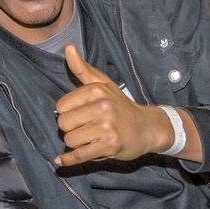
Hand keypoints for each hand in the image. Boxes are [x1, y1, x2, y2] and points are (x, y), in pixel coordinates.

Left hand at [54, 45, 166, 165]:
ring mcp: (107, 127)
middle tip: (86, 128)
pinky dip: (69, 160)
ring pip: (70, 140)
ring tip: (90, 138)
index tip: (81, 114)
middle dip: (71, 129)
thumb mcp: (103, 84)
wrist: (148, 128)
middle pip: (63, 124)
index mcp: (96, 90)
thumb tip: (68, 48)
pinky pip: (79, 155)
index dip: (68, 113)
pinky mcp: (110, 146)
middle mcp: (102, 106)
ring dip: (75, 143)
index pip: (61, 106)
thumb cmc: (120, 105)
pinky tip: (61, 160)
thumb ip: (82, 69)